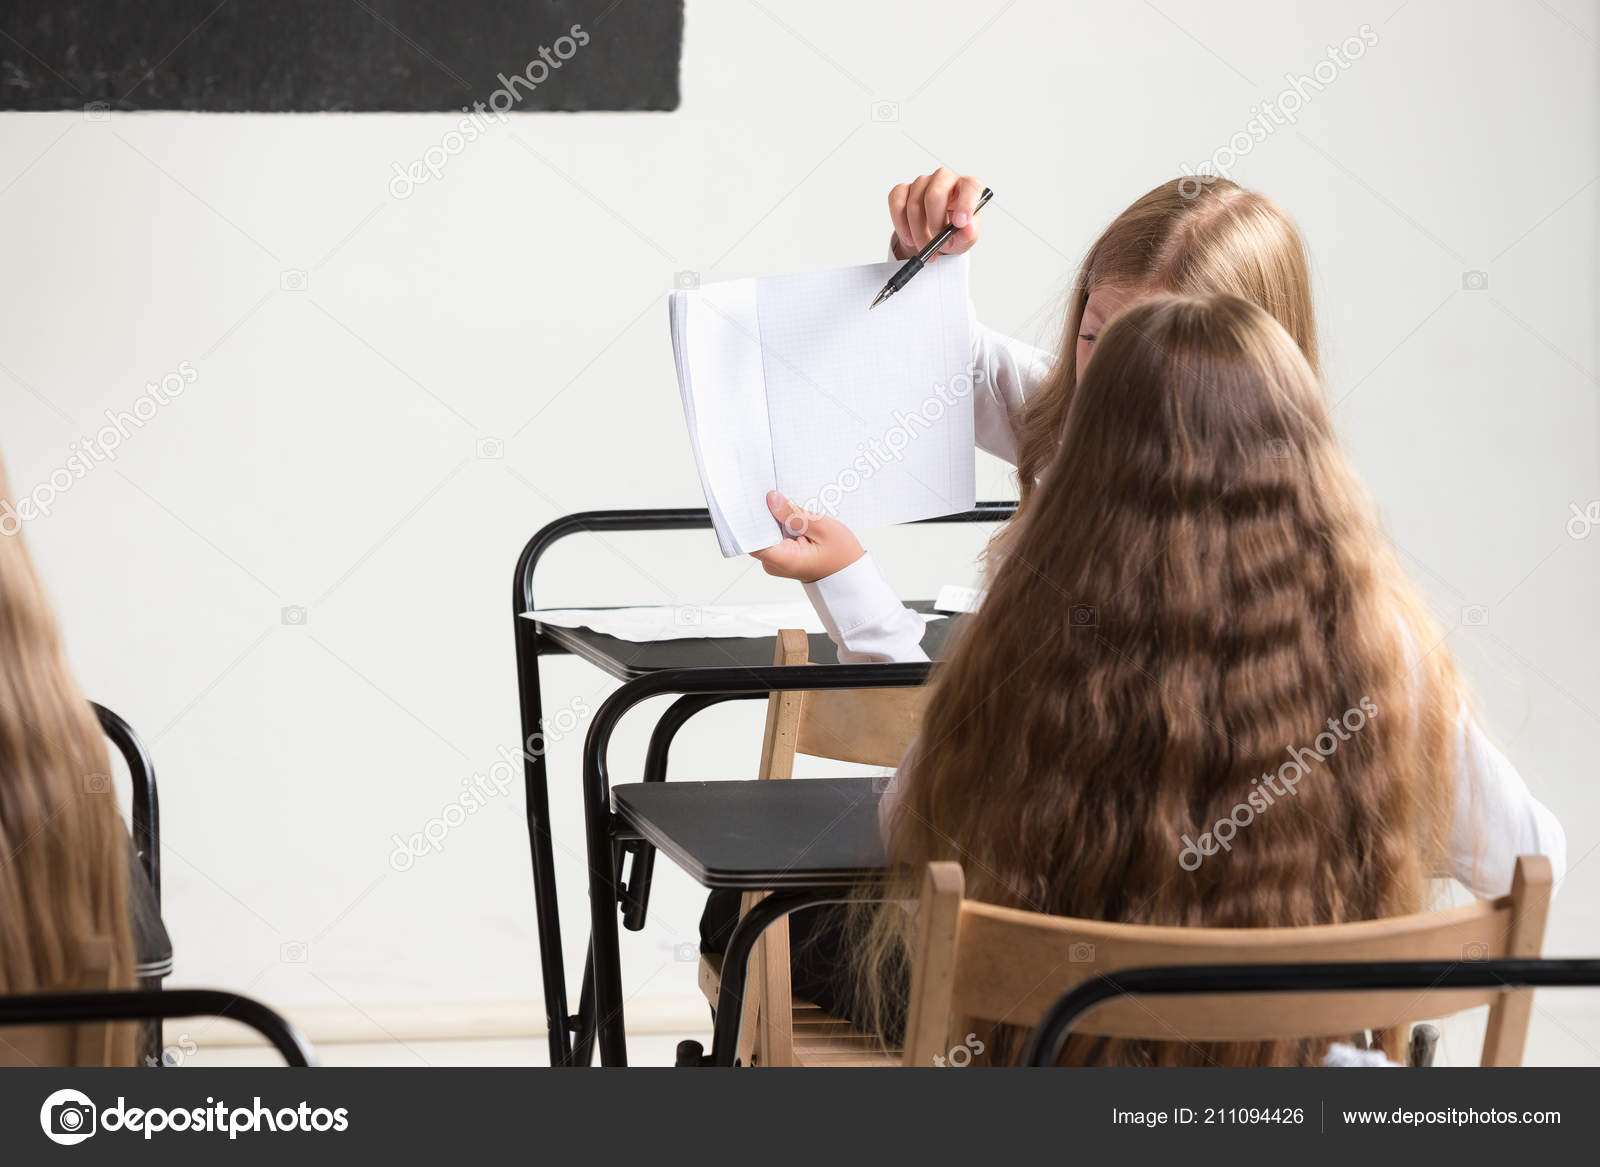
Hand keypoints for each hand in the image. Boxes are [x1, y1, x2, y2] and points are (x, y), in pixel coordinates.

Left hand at [749, 491, 864, 583]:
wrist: (849, 575)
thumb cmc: (842, 556)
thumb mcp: (823, 528)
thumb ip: (795, 514)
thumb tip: (771, 499)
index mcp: (784, 559)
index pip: (752, 539)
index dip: (750, 519)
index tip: (755, 500)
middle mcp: (774, 562)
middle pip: (758, 533)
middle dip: (765, 513)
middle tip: (775, 493)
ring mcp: (776, 559)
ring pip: (766, 532)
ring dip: (775, 517)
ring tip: (788, 504)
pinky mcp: (781, 554)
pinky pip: (774, 535)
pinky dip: (782, 524)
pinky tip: (792, 515)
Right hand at [888, 167, 985, 261]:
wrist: (937, 234)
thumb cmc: (955, 230)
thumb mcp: (966, 237)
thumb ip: (969, 233)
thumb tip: (967, 228)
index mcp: (967, 186)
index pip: (970, 185)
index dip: (965, 203)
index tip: (960, 223)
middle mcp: (945, 179)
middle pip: (935, 194)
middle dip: (934, 224)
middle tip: (936, 243)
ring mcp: (923, 182)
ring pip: (914, 203)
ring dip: (918, 231)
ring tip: (925, 246)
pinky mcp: (904, 189)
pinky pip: (897, 203)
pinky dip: (901, 225)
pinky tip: (909, 237)